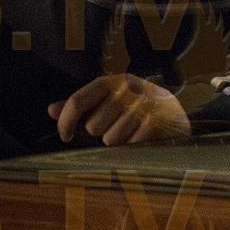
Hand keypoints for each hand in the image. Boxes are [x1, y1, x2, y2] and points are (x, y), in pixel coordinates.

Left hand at [49, 74, 190, 145]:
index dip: (66, 122)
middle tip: (117, 130)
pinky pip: (130, 145)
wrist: (178, 114)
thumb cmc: (136, 108)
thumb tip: (51, 110)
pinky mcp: (158, 120)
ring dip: (119, 144)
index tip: (66, 136)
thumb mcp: (110, 100)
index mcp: (112, 81)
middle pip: (93, 126)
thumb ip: (82, 105)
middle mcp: (128, 88)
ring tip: (132, 134)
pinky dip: (134, 148)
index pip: (78, 100)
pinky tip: (143, 140)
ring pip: (111, 139)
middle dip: (101, 135)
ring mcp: (144, 103)